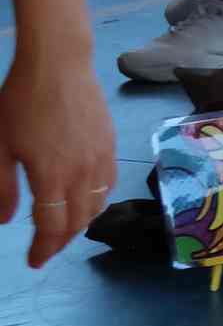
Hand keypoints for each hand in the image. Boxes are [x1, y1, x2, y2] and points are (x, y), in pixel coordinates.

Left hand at [0, 56, 119, 268]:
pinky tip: (85, 198)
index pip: (52, 226)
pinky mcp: (110, 144)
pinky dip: (97, 200)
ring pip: (98, 205)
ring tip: (64, 227)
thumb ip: (2, 188)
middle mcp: (83, 172)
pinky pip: (109, 183)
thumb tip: (5, 222)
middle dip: (61, 241)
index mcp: (53, 176)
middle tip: (46, 250)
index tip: (34, 262)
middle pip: (78, 221)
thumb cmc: (20, 103)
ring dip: (81, 223)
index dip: (43, 249)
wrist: (58, 63)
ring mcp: (101, 157)